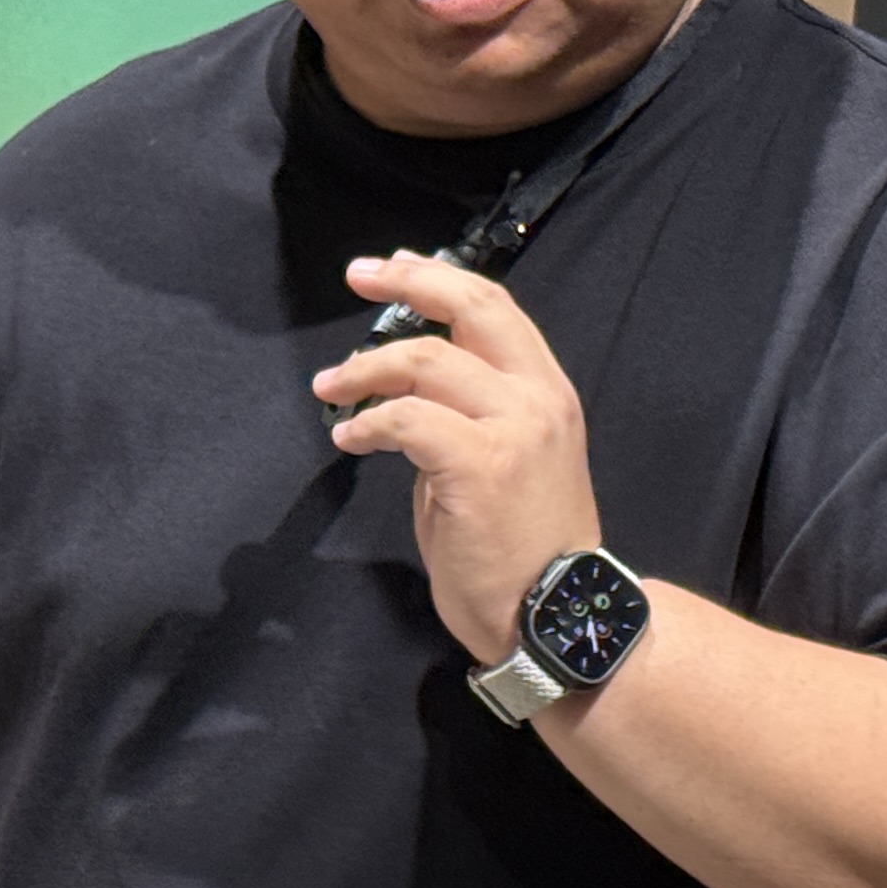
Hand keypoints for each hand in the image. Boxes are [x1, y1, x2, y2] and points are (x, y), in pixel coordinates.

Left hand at [309, 254, 600, 662]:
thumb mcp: (504, 467)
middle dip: (408, 281)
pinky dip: (369, 421)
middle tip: (359, 276)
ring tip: (329, 387)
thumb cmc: (523, 555)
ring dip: (366, 368)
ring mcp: (514, 430)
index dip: (439, 279)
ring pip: (428, 361)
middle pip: (472, 306)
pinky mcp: (480, 466)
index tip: (395, 267)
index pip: (496, 308)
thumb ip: (464, 424)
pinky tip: (349, 438)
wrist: (557, 620)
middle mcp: (538, 399)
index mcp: (548, 393)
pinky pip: (407, 420)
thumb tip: (410, 401)